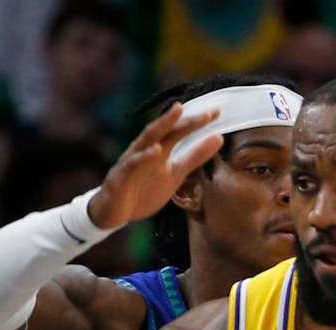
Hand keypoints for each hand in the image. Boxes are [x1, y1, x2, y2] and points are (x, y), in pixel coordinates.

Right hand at [85, 102, 224, 229]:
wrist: (117, 213)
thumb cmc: (145, 190)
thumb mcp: (175, 174)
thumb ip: (195, 157)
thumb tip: (219, 138)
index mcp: (160, 149)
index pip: (178, 131)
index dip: (196, 122)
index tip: (216, 113)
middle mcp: (145, 150)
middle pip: (164, 130)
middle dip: (180, 118)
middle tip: (201, 110)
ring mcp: (132, 161)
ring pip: (147, 139)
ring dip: (162, 125)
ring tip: (177, 113)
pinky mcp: (121, 176)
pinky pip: (133, 164)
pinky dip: (144, 157)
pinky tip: (156, 150)